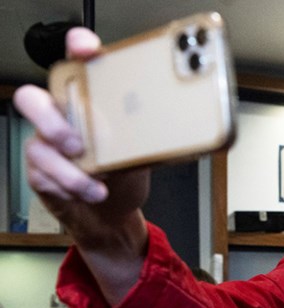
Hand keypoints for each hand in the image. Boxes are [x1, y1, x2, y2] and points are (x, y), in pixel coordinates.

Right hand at [13, 27, 149, 303]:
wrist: (114, 212)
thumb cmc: (125, 175)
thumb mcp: (144, 152)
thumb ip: (150, 136)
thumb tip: (180, 128)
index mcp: (86, 102)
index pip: (75, 65)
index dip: (75, 50)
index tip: (87, 48)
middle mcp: (61, 118)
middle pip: (32, 100)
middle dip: (52, 120)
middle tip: (80, 142)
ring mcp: (47, 145)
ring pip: (38, 145)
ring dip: (69, 168)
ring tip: (97, 178)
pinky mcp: (42, 173)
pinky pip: (44, 175)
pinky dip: (72, 186)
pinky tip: (94, 191)